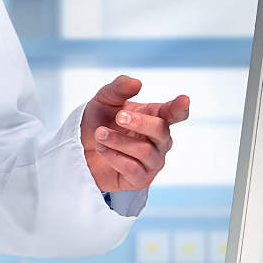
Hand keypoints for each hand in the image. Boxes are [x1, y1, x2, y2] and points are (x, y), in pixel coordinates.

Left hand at [80, 75, 189, 192]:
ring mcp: (152, 162)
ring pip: (145, 151)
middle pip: (161, 130)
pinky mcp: (140, 180)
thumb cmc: (98, 121)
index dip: (180, 108)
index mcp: (155, 117)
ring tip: (99, 134)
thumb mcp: (104, 100)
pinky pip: (133, 169)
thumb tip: (137, 82)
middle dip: (139, 122)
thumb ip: (119, 88)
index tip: (184, 99)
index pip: (175, 113)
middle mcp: (159, 141)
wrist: (78, 147)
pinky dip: (114, 157)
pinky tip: (101, 149)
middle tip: (118, 116)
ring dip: (118, 141)